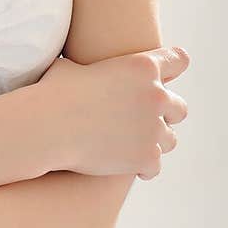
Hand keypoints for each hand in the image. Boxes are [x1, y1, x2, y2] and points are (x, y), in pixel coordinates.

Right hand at [38, 45, 190, 179]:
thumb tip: (75, 68)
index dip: (173, 67)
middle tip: (142, 120)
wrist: (48, 126)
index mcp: (142, 66)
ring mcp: (154, 128)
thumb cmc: (53, 92)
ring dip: (154, 142)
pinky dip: (143, 167)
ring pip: (170, 139)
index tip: (166, 77)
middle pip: (179, 108)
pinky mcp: (147, 157)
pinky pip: (155, 166)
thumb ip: (88, 66)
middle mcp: (156, 95)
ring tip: (133, 145)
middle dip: (164, 114)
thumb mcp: (73, 66)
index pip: (179, 60)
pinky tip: (128, 166)